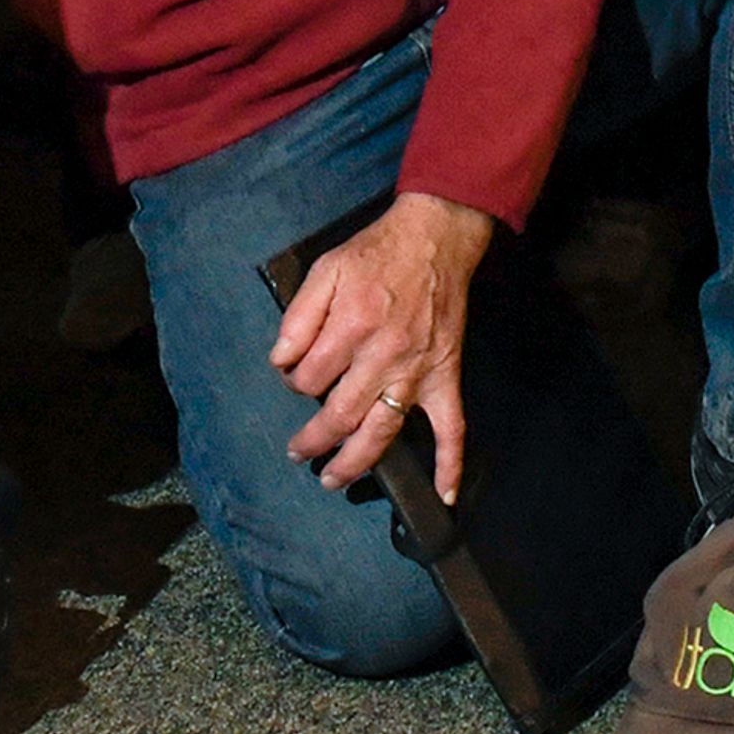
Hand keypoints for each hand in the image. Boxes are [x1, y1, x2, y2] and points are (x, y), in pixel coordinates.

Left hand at [269, 191, 492, 503]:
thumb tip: (281, 361)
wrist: (435, 238)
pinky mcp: (446, 376)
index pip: (309, 378)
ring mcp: (417, 371)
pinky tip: (442, 495)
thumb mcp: (325, 269)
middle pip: (340, 415)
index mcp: (351, 326)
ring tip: (332, 480)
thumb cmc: (376, 253)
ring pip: (382, 431)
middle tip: (299, 452)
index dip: (292, 382)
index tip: (294, 377)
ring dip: (355, 462)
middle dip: (313, 440)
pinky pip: (452, 426)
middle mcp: (383, 355)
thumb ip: (299, 316)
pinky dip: (450, 463)